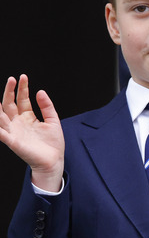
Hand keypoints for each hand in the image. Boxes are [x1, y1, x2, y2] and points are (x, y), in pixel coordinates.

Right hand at [0, 75, 63, 191]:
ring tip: (0, 97)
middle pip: (10, 104)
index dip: (22, 88)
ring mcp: (14, 131)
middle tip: (12, 79)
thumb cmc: (53, 143)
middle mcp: (18, 122)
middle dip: (10, 91)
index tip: (23, 77)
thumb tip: (40, 91)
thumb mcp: (53, 121)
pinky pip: (1, 133)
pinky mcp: (13, 142)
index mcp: (28, 117)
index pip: (22, 99)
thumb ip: (47, 106)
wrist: (54, 160)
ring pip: (2, 116)